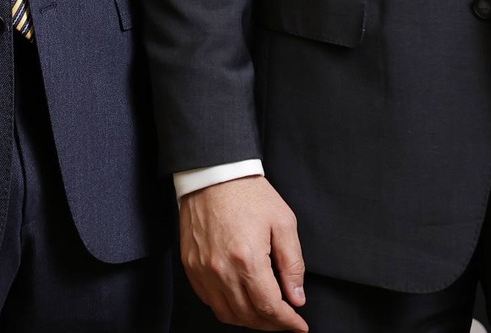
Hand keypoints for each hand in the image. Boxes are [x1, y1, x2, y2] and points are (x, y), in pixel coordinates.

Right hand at [180, 176, 308, 330]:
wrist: (213, 174)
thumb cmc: (248, 194)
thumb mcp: (283, 223)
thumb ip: (292, 264)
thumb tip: (296, 298)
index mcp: (247, 259)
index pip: (269, 307)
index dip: (288, 322)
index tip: (299, 325)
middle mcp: (221, 269)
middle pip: (248, 315)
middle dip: (271, 324)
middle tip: (285, 320)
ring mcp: (202, 269)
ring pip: (227, 313)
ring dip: (249, 320)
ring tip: (265, 315)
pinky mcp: (191, 265)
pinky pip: (209, 300)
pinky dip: (227, 308)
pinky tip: (241, 301)